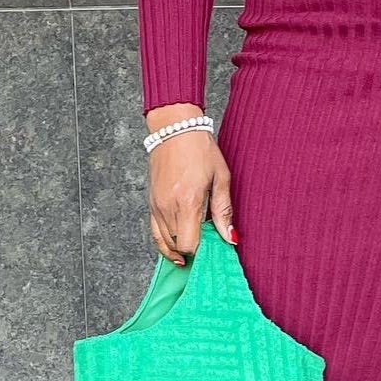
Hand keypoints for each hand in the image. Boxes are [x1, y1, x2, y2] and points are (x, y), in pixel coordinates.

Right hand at [147, 128, 236, 265]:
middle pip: (176, 246)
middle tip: (207, 247)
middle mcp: (167, 207)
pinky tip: (176, 244)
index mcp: (187, 202)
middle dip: (192, 251)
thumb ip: (224, 211)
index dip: (202, 251)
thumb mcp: (220, 178)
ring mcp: (156, 206)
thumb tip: (230, 238)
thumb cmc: (200, 150)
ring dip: (178, 248)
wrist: (175, 129)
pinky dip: (165, 242)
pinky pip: (154, 232)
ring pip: (163, 242)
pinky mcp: (151, 203)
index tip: (214, 247)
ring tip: (193, 250)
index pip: (189, 244)